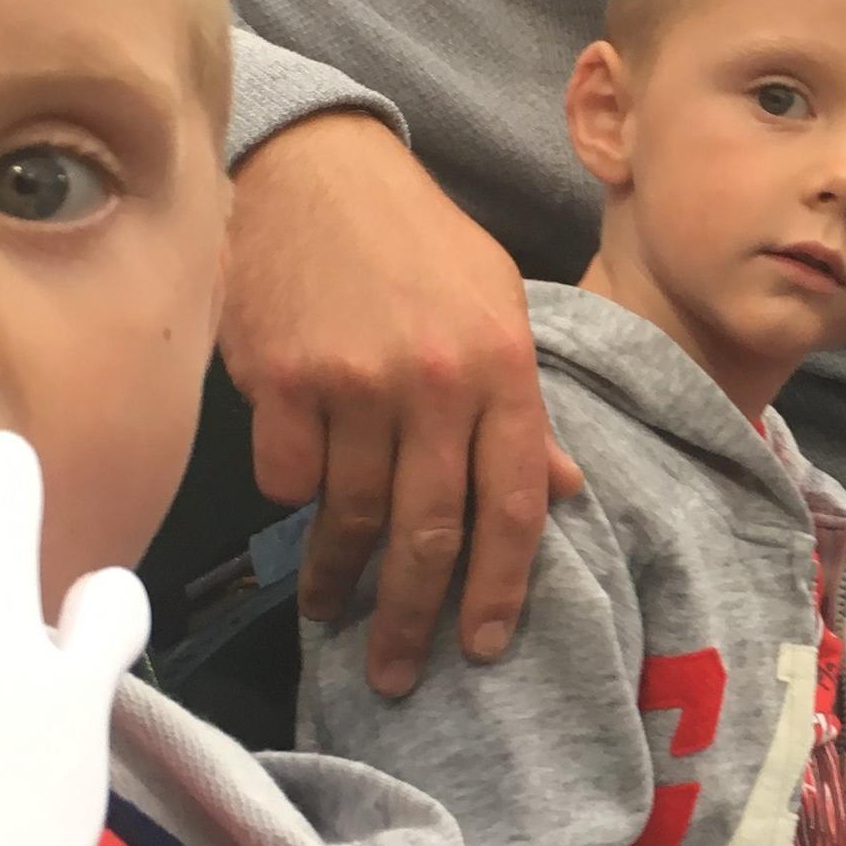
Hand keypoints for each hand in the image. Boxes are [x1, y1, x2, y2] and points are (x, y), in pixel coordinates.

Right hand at [222, 115, 578, 693]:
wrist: (319, 170)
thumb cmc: (416, 243)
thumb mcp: (496, 308)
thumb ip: (522, 407)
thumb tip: (563, 490)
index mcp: (503, 368)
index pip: (513, 505)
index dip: (501, 588)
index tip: (484, 646)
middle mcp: (437, 382)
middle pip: (428, 532)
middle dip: (411, 618)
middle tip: (396, 674)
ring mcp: (356, 382)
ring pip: (350, 515)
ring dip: (338, 576)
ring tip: (331, 609)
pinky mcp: (283, 379)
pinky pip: (286, 475)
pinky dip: (291, 490)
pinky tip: (295, 482)